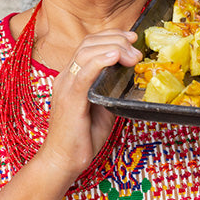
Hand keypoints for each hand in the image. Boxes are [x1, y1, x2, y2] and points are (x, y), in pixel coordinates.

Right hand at [38, 30, 141, 179]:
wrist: (62, 162)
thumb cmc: (81, 139)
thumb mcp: (102, 109)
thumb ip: (109, 91)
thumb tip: (127, 79)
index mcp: (72, 77)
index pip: (89, 45)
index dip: (111, 37)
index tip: (132, 39)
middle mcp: (66, 77)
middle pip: (89, 43)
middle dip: (116, 39)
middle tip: (136, 46)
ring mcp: (65, 86)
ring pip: (87, 52)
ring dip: (113, 48)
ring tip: (132, 54)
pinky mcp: (69, 99)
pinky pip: (84, 73)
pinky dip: (100, 60)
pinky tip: (114, 56)